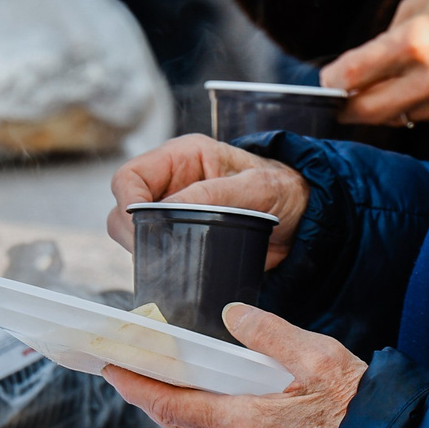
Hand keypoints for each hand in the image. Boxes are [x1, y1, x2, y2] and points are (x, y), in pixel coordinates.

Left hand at [103, 305, 364, 427]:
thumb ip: (270, 334)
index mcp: (248, 424)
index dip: (138, 387)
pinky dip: (204, 422)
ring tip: (160, 383)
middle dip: (149, 397)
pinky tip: (208, 403)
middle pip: (179, 424)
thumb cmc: (360, 406)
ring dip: (176, 411)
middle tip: (126, 371)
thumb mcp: (317, 356)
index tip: (113, 369)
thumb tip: (236, 316)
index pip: (174, 405)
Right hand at [107, 135, 306, 268]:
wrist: (304, 218)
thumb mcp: (256, 187)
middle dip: (133, 232)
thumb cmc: (284, 190)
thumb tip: (172, 208)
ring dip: (144, 250)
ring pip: (134, 231)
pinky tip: (174, 271)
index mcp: (183, 156)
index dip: (127, 203)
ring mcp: (175, 209)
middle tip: (156, 254)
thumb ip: (215, 193)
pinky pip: (154, 249)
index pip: (130, 177)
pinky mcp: (182, 235)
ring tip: (169, 263)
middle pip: (124, 206)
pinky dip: (156, 262)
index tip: (140, 230)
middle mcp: (172, 181)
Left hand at [320, 0, 428, 125]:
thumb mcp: (412, 9)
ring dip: (375, 107)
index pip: (353, 75)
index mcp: (415, 42)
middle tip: (336, 97)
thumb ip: (379, 45)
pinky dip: (405, 106)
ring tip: (373, 88)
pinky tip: (410, 87)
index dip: (331, 80)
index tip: (326, 79)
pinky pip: (416, 117)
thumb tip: (351, 74)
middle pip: (366, 110)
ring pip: (390, 118)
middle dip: (344, 105)